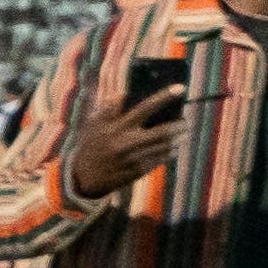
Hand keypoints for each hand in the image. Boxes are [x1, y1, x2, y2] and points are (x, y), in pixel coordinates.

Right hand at [61, 76, 188, 203]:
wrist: (82, 179)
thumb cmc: (89, 146)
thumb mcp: (92, 125)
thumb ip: (107, 108)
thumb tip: (123, 93)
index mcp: (116, 128)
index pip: (145, 107)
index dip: (164, 96)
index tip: (181, 88)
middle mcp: (126, 143)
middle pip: (162, 132)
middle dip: (178, 125)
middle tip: (186, 121)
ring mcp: (133, 159)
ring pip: (164, 147)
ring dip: (177, 139)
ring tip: (183, 132)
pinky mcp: (137, 172)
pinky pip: (159, 160)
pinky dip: (169, 152)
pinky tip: (173, 147)